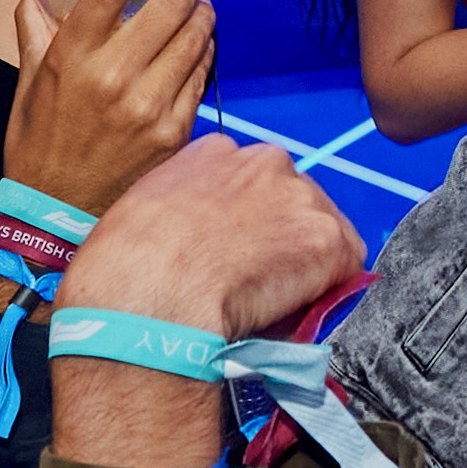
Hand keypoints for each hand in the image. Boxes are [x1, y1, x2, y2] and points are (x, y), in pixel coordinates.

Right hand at [3, 0, 213, 215]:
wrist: (55, 214)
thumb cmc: (39, 142)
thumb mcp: (28, 81)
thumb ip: (36, 26)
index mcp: (71, 57)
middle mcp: (113, 77)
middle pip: (168, 5)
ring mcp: (149, 106)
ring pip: (194, 38)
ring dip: (203, 11)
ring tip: (199, 2)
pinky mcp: (174, 131)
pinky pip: (202, 75)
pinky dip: (205, 52)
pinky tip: (199, 44)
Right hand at [66, 132, 365, 341]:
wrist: (150, 294)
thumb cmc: (124, 267)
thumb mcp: (142, 214)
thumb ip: (183, 213)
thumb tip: (198, 244)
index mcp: (213, 152)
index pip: (250, 181)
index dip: (247, 221)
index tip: (233, 252)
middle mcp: (265, 161)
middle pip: (291, 201)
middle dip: (281, 238)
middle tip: (255, 282)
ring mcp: (302, 197)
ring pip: (319, 235)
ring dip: (304, 268)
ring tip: (267, 305)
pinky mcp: (329, 239)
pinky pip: (342, 272)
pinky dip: (323, 297)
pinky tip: (287, 315)